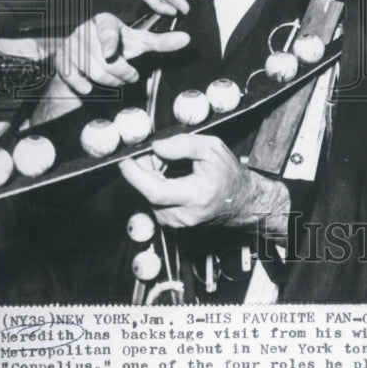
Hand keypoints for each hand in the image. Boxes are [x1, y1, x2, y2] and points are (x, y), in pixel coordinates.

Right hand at [54, 12, 189, 94]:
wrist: (84, 56)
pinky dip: (83, 85)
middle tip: (130, 77)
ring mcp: (71, 44)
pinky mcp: (60, 59)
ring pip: (92, 71)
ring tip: (117, 80)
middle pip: (105, 60)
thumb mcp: (137, 43)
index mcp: (105, 21)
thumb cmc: (115, 46)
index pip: (107, 30)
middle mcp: (85, 30)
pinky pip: (72, 77)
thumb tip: (186, 39)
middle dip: (121, 73)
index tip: (111, 53)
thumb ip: (160, 42)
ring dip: (109, 81)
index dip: (109, 41)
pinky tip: (90, 86)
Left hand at [119, 133, 289, 235]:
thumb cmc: (228, 175)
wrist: (241, 201)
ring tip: (167, 162)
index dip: (136, 175)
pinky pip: (154, 200)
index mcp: (196, 196)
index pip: (156, 191)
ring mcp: (176, 222)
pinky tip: (169, 175)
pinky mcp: (171, 223)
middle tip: (151, 150)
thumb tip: (156, 146)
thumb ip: (183, 144)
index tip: (125, 159)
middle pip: (149, 191)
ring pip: (149, 195)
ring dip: (150, 176)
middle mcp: (183, 215)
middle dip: (143, 167)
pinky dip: (155, 184)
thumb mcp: (212, 148)